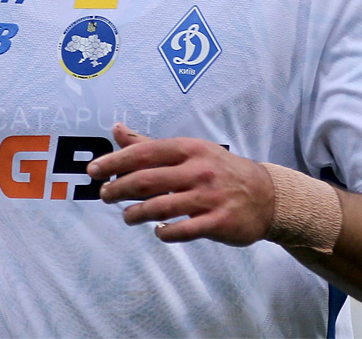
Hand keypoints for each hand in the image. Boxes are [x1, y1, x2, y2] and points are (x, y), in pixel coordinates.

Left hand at [88, 123, 274, 245]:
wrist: (266, 195)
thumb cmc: (218, 170)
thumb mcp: (189, 151)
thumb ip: (150, 144)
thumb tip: (116, 129)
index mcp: (190, 149)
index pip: (144, 153)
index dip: (115, 161)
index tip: (95, 171)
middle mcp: (198, 170)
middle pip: (147, 181)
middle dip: (119, 188)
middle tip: (104, 195)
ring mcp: (209, 197)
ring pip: (161, 207)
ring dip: (137, 214)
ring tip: (127, 216)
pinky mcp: (218, 222)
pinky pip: (183, 230)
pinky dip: (165, 232)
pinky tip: (157, 231)